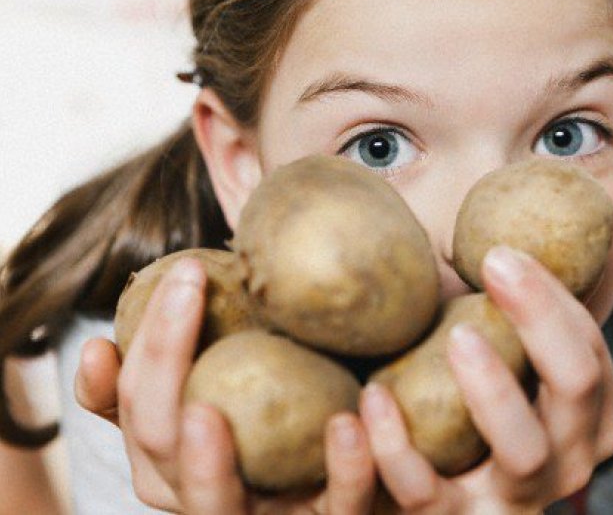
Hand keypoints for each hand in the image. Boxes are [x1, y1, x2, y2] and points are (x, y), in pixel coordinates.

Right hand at [75, 258, 376, 513]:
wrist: (363, 459)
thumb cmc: (282, 417)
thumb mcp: (222, 384)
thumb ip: (174, 365)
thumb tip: (102, 341)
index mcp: (169, 459)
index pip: (137, 399)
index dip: (150, 338)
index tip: (183, 269)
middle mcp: (201, 494)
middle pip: (160, 442)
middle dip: (163, 364)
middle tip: (189, 286)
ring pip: (217, 507)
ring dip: (207, 462)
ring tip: (204, 412)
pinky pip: (338, 506)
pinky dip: (345, 467)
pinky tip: (350, 420)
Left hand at [356, 245, 612, 512]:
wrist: (443, 503)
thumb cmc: (472, 414)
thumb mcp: (509, 367)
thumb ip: (512, 318)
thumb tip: (493, 229)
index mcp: (589, 419)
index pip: (590, 348)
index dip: (552, 297)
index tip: (500, 251)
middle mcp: (567, 461)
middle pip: (576, 384)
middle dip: (541, 318)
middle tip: (496, 265)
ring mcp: (515, 502)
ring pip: (523, 449)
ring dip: (493, 389)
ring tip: (457, 337)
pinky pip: (428, 494)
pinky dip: (399, 449)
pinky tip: (371, 400)